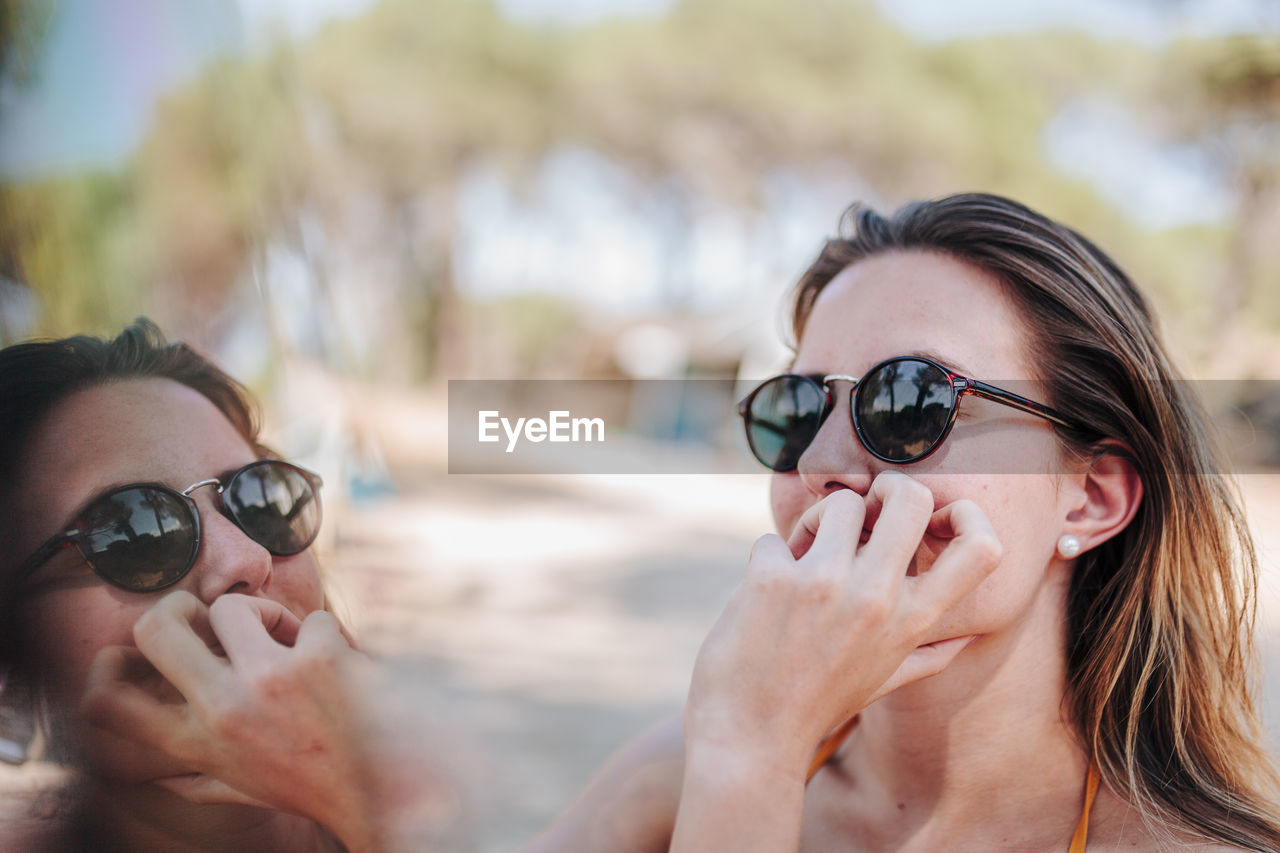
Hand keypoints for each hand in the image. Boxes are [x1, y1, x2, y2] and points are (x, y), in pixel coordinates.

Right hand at [79, 592, 455, 852]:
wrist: (383, 792)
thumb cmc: (313, 784)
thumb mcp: (245, 789)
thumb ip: (200, 781)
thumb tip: (160, 780)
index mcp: (197, 744)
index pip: (106, 704)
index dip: (103, 667)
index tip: (128, 653)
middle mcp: (221, 711)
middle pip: (153, 626)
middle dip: (178, 605)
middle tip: (212, 615)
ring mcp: (267, 680)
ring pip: (233, 606)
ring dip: (267, 616)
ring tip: (294, 644)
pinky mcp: (318, 659)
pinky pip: (313, 619)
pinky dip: (331, 638)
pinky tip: (345, 669)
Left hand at [682, 471, 1001, 776]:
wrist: (750, 742)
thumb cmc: (815, 708)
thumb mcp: (882, 682)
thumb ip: (928, 655)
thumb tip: (966, 639)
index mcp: (911, 621)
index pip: (983, 549)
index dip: (967, 516)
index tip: (932, 519)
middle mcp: (877, 597)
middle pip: (911, 496)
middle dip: (885, 491)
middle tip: (859, 514)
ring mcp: (825, 584)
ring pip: (839, 502)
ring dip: (815, 523)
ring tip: (801, 559)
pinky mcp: (773, 579)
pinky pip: (773, 540)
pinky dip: (766, 562)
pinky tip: (760, 599)